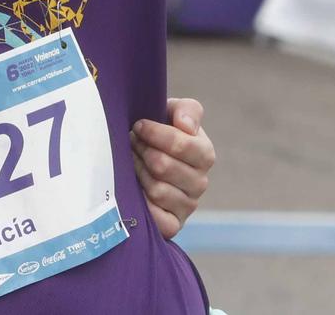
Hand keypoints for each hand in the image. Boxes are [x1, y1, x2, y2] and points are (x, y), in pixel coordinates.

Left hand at [131, 98, 213, 238]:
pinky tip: (135, 190)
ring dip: (137, 173)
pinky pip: (161, 221)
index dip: (155, 134)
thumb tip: (186, 126)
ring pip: (158, 190)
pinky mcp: (173, 224)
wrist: (139, 157)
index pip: (184, 145)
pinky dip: (144, 205)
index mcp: (203, 153)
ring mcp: (187, 205)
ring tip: (130, 163)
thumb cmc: (156, 131)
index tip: (138, 126)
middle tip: (131, 144)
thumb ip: (187, 110)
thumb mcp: (170, 111)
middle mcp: (199, 182)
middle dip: (141, 151)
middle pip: (164, 166)